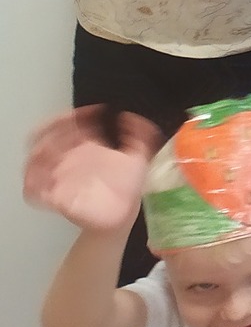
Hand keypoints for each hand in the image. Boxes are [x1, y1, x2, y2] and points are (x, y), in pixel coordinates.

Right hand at [23, 108, 158, 234]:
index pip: (67, 124)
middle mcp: (69, 160)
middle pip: (44, 138)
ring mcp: (61, 179)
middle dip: (53, 129)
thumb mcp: (139, 156)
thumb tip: (130, 116)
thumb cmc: (125, 185)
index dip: (74, 115)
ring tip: (56, 150)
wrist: (124, 213)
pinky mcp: (57, 200)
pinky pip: (32, 192)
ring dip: (40, 153)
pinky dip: (34, 184)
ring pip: (33, 162)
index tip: (95, 112)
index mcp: (85, 147)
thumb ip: (141, 134)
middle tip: (72, 127)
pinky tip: (51, 178)